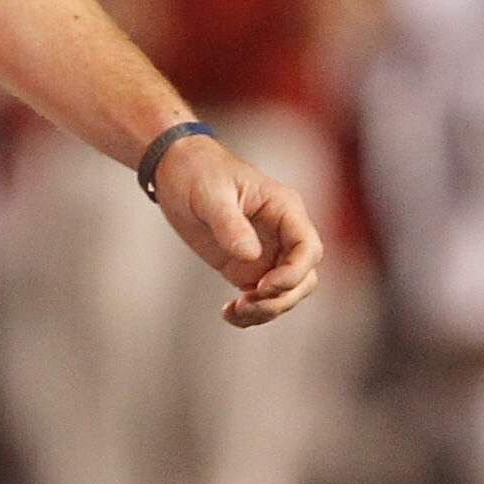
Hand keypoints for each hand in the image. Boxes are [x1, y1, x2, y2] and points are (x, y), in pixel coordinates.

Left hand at [153, 134, 322, 326]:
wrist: (175, 170)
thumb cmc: (197, 170)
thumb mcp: (210, 193)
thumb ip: (230, 224)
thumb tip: (250, 255)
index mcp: (284, 208)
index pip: (308, 247)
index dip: (294, 273)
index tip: (263, 286)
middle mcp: (282, 233)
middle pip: (304, 277)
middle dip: (281, 298)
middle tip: (245, 304)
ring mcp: (267, 252)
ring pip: (286, 293)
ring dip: (266, 310)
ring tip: (234, 312)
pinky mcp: (248, 266)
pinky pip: (261, 297)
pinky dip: (251, 312)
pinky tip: (229, 314)